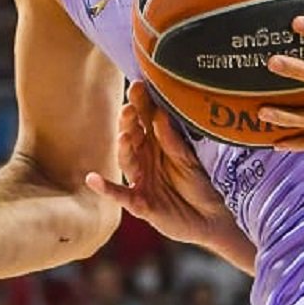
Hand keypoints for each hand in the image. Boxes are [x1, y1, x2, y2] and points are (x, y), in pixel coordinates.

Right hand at [86, 84, 249, 261]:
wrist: (211, 218)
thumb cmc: (199, 185)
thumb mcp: (189, 160)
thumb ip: (173, 141)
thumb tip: (159, 114)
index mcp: (157, 144)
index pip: (145, 120)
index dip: (141, 104)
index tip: (138, 85)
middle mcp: (145, 159)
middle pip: (132, 135)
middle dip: (130, 121)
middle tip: (131, 106)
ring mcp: (141, 180)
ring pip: (127, 160)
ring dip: (124, 147)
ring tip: (125, 134)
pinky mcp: (141, 203)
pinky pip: (121, 195)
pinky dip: (106, 188)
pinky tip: (92, 179)